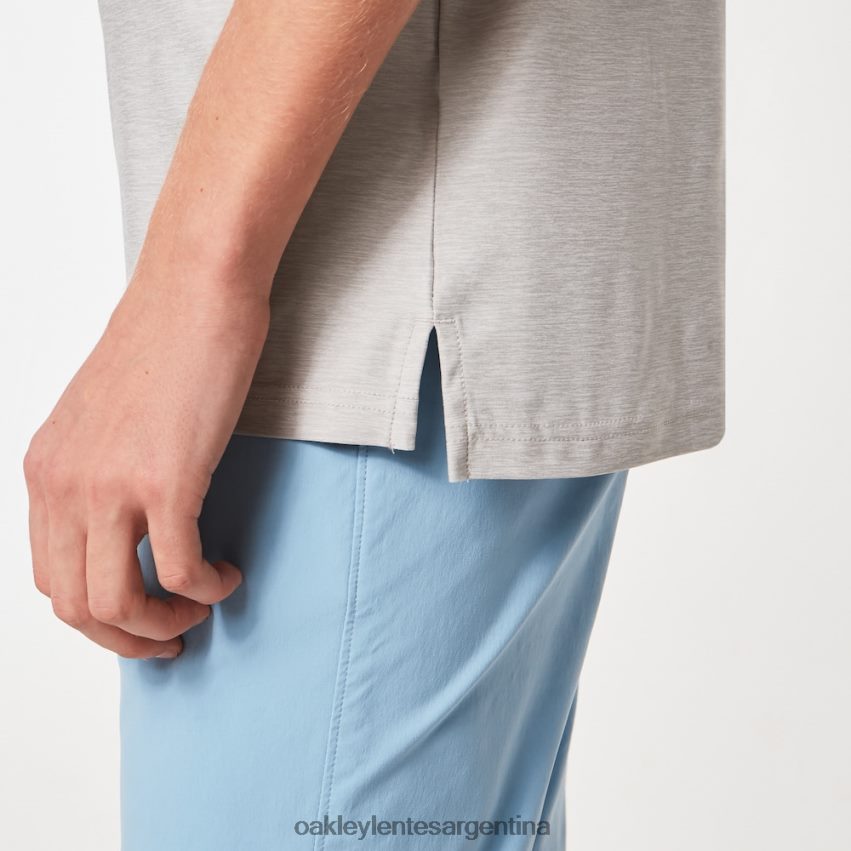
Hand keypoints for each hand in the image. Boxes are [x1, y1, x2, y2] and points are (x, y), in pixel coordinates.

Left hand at [23, 263, 269, 659]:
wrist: (194, 289)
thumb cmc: (165, 342)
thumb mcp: (107, 417)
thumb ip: (102, 471)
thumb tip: (132, 520)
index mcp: (46, 469)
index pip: (50, 576)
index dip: (97, 615)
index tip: (139, 617)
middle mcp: (65, 483)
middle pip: (75, 603)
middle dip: (125, 638)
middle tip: (171, 638)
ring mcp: (111, 482)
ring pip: (117, 602)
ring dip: (161, 625)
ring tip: (200, 609)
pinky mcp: (166, 478)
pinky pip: (180, 569)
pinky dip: (205, 588)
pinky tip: (228, 574)